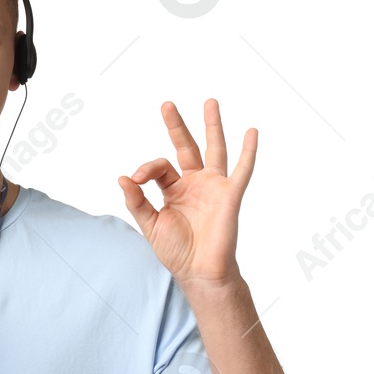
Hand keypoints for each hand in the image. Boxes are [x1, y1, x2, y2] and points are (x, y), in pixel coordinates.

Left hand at [118, 99, 255, 289]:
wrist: (199, 271)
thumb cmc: (176, 251)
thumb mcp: (149, 224)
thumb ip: (136, 201)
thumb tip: (122, 177)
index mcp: (174, 189)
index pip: (159, 166)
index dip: (145, 169)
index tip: (135, 180)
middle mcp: (194, 183)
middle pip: (186, 147)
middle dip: (177, 125)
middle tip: (167, 104)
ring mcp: (214, 186)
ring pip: (214, 149)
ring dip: (212, 126)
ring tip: (210, 102)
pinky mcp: (230, 194)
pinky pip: (243, 169)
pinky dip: (248, 151)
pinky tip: (252, 131)